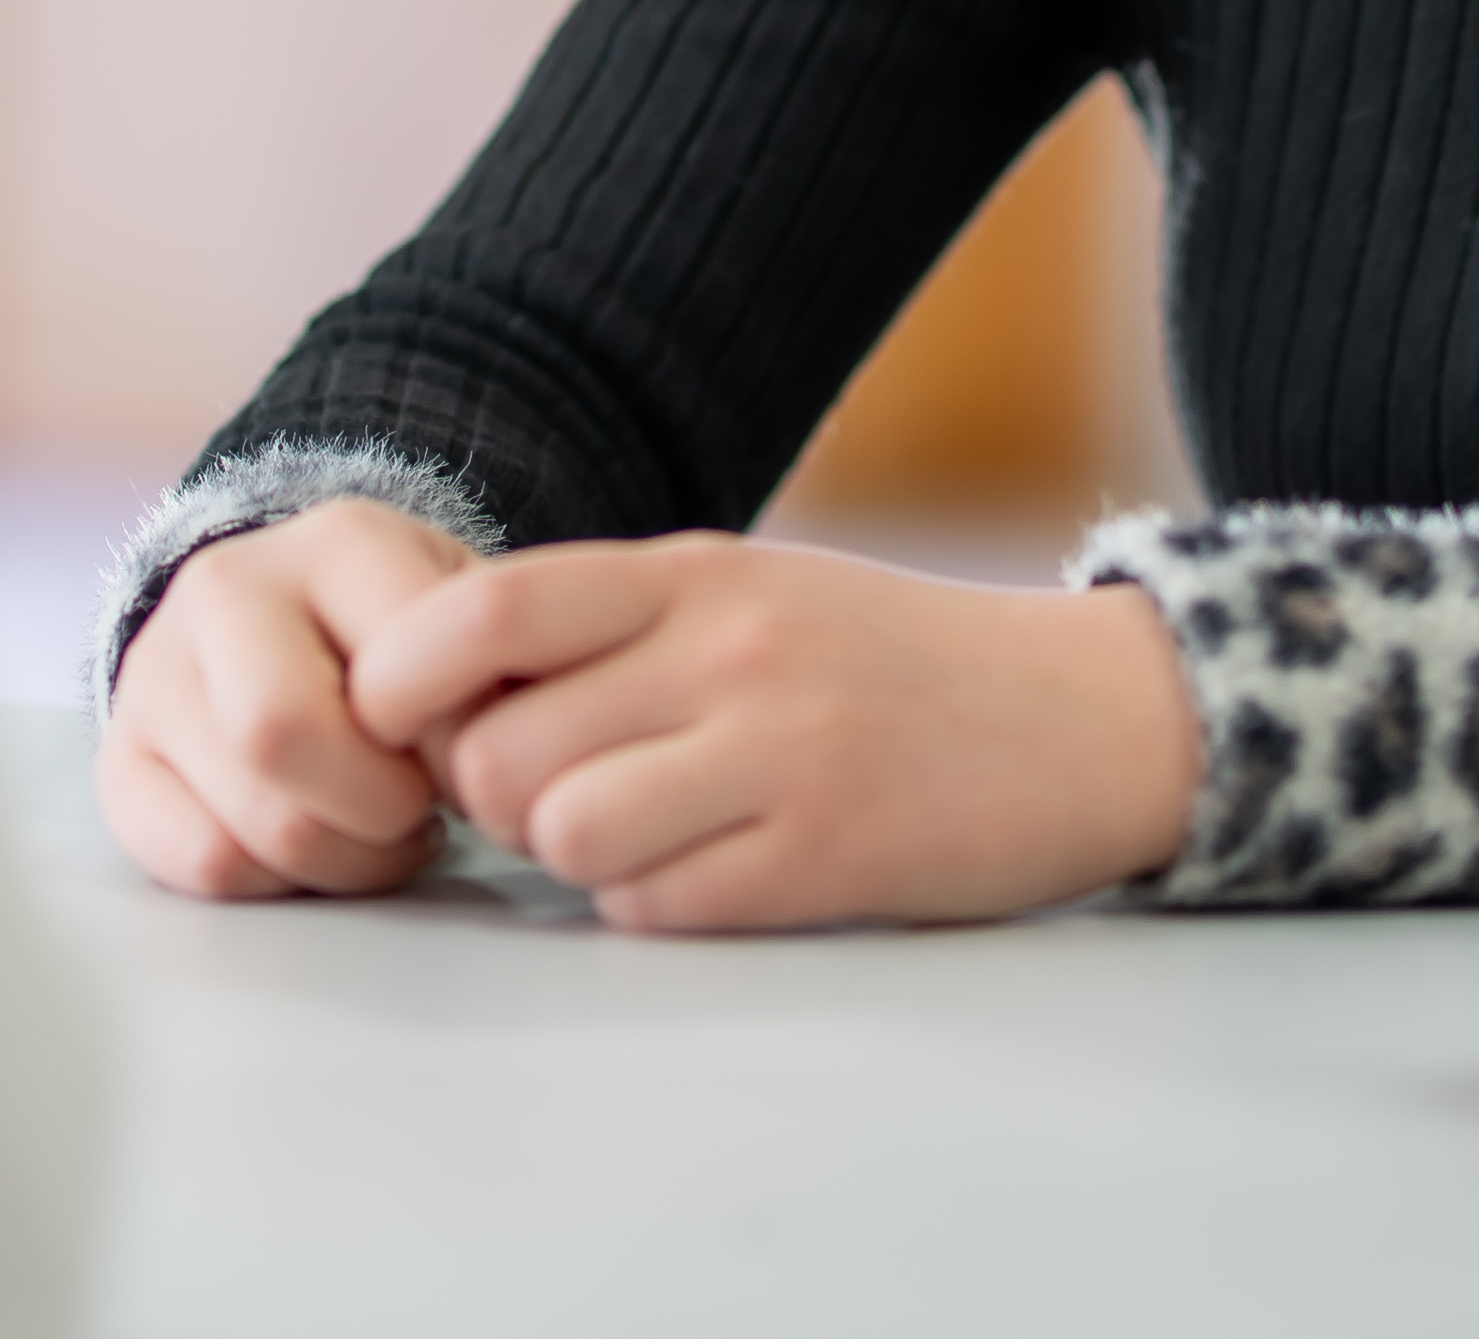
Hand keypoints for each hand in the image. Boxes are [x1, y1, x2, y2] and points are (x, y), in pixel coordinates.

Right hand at [97, 499, 485, 899]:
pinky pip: (200, 862)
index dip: (454, 749)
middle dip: (377, 807)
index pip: (396, 669)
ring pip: (251, 818)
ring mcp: (158, 674)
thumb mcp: (469, 616)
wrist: (294, 614)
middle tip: (417, 808)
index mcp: (337, 539)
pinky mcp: (122, 759)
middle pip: (280, 734)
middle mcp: (227, 587)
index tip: (478, 762)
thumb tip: (511, 756)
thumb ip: (499, 671)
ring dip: (343, 860)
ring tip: (379, 831)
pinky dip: (275, 882)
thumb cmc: (406, 632)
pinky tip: (312, 846)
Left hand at [341, 533, 1199, 931]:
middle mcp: (729, 652)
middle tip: (553, 795)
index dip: (400, 679)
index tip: (397, 724)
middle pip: (499, 753)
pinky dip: (657, 903)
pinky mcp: (825, 857)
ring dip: (577, 856)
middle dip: (495, 798)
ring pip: (565, 835)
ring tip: (642, 832)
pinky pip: (657, 907)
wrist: (1081, 715)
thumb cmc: (887, 660)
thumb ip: (612, 627)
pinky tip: (714, 869)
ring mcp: (779, 755)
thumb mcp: (751, 592)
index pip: (484, 609)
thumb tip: (443, 698)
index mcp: (695, 572)